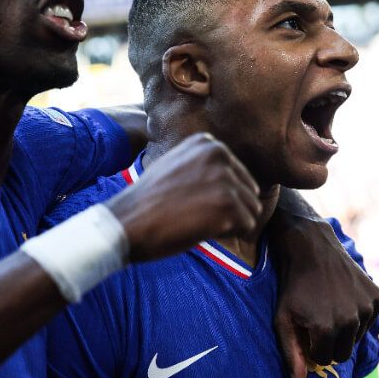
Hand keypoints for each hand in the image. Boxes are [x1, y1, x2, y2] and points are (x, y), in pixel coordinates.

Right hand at [106, 133, 261, 262]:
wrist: (127, 223)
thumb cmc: (149, 202)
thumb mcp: (177, 166)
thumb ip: (205, 165)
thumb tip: (235, 179)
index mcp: (208, 143)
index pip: (238, 176)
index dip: (218, 197)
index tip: (190, 200)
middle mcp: (220, 154)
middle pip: (248, 192)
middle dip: (228, 210)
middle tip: (193, 214)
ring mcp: (225, 179)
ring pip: (251, 210)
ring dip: (229, 223)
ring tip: (197, 221)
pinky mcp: (228, 205)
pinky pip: (247, 226)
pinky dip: (228, 234)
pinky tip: (200, 229)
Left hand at [269, 210, 378, 377]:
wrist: (311, 248)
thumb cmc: (292, 286)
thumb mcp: (283, 319)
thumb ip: (291, 354)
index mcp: (327, 330)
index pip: (325, 359)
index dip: (313, 346)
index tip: (306, 329)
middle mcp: (351, 321)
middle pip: (343, 352)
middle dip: (330, 341)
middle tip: (318, 319)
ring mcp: (367, 307)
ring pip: (357, 337)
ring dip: (345, 328)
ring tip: (330, 305)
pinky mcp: (377, 296)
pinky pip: (369, 319)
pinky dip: (358, 313)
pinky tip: (344, 296)